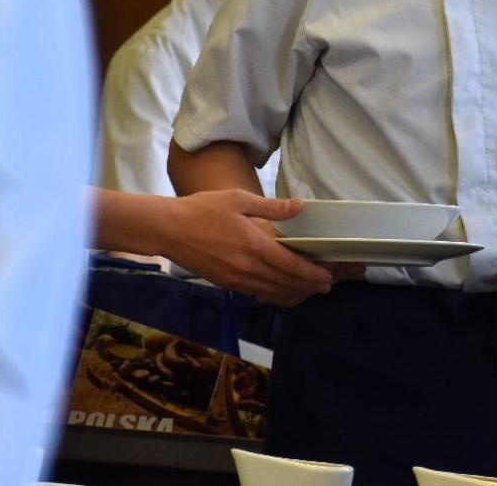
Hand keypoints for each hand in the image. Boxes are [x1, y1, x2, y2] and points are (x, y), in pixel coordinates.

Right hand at [159, 190, 350, 306]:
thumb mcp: (239, 199)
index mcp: (255, 246)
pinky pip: (257, 294)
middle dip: (308, 287)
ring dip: (293, 294)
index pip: (291, 266)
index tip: (328, 277)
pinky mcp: (226, 283)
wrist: (168, 229)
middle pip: (285, 284)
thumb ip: (272, 207)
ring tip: (309, 291)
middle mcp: (248, 268)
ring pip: (272, 293)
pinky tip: (280, 291)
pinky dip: (274, 295)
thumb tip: (300, 206)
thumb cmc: (203, 209)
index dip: (312, 274)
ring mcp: (236, 279)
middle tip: (326, 286)